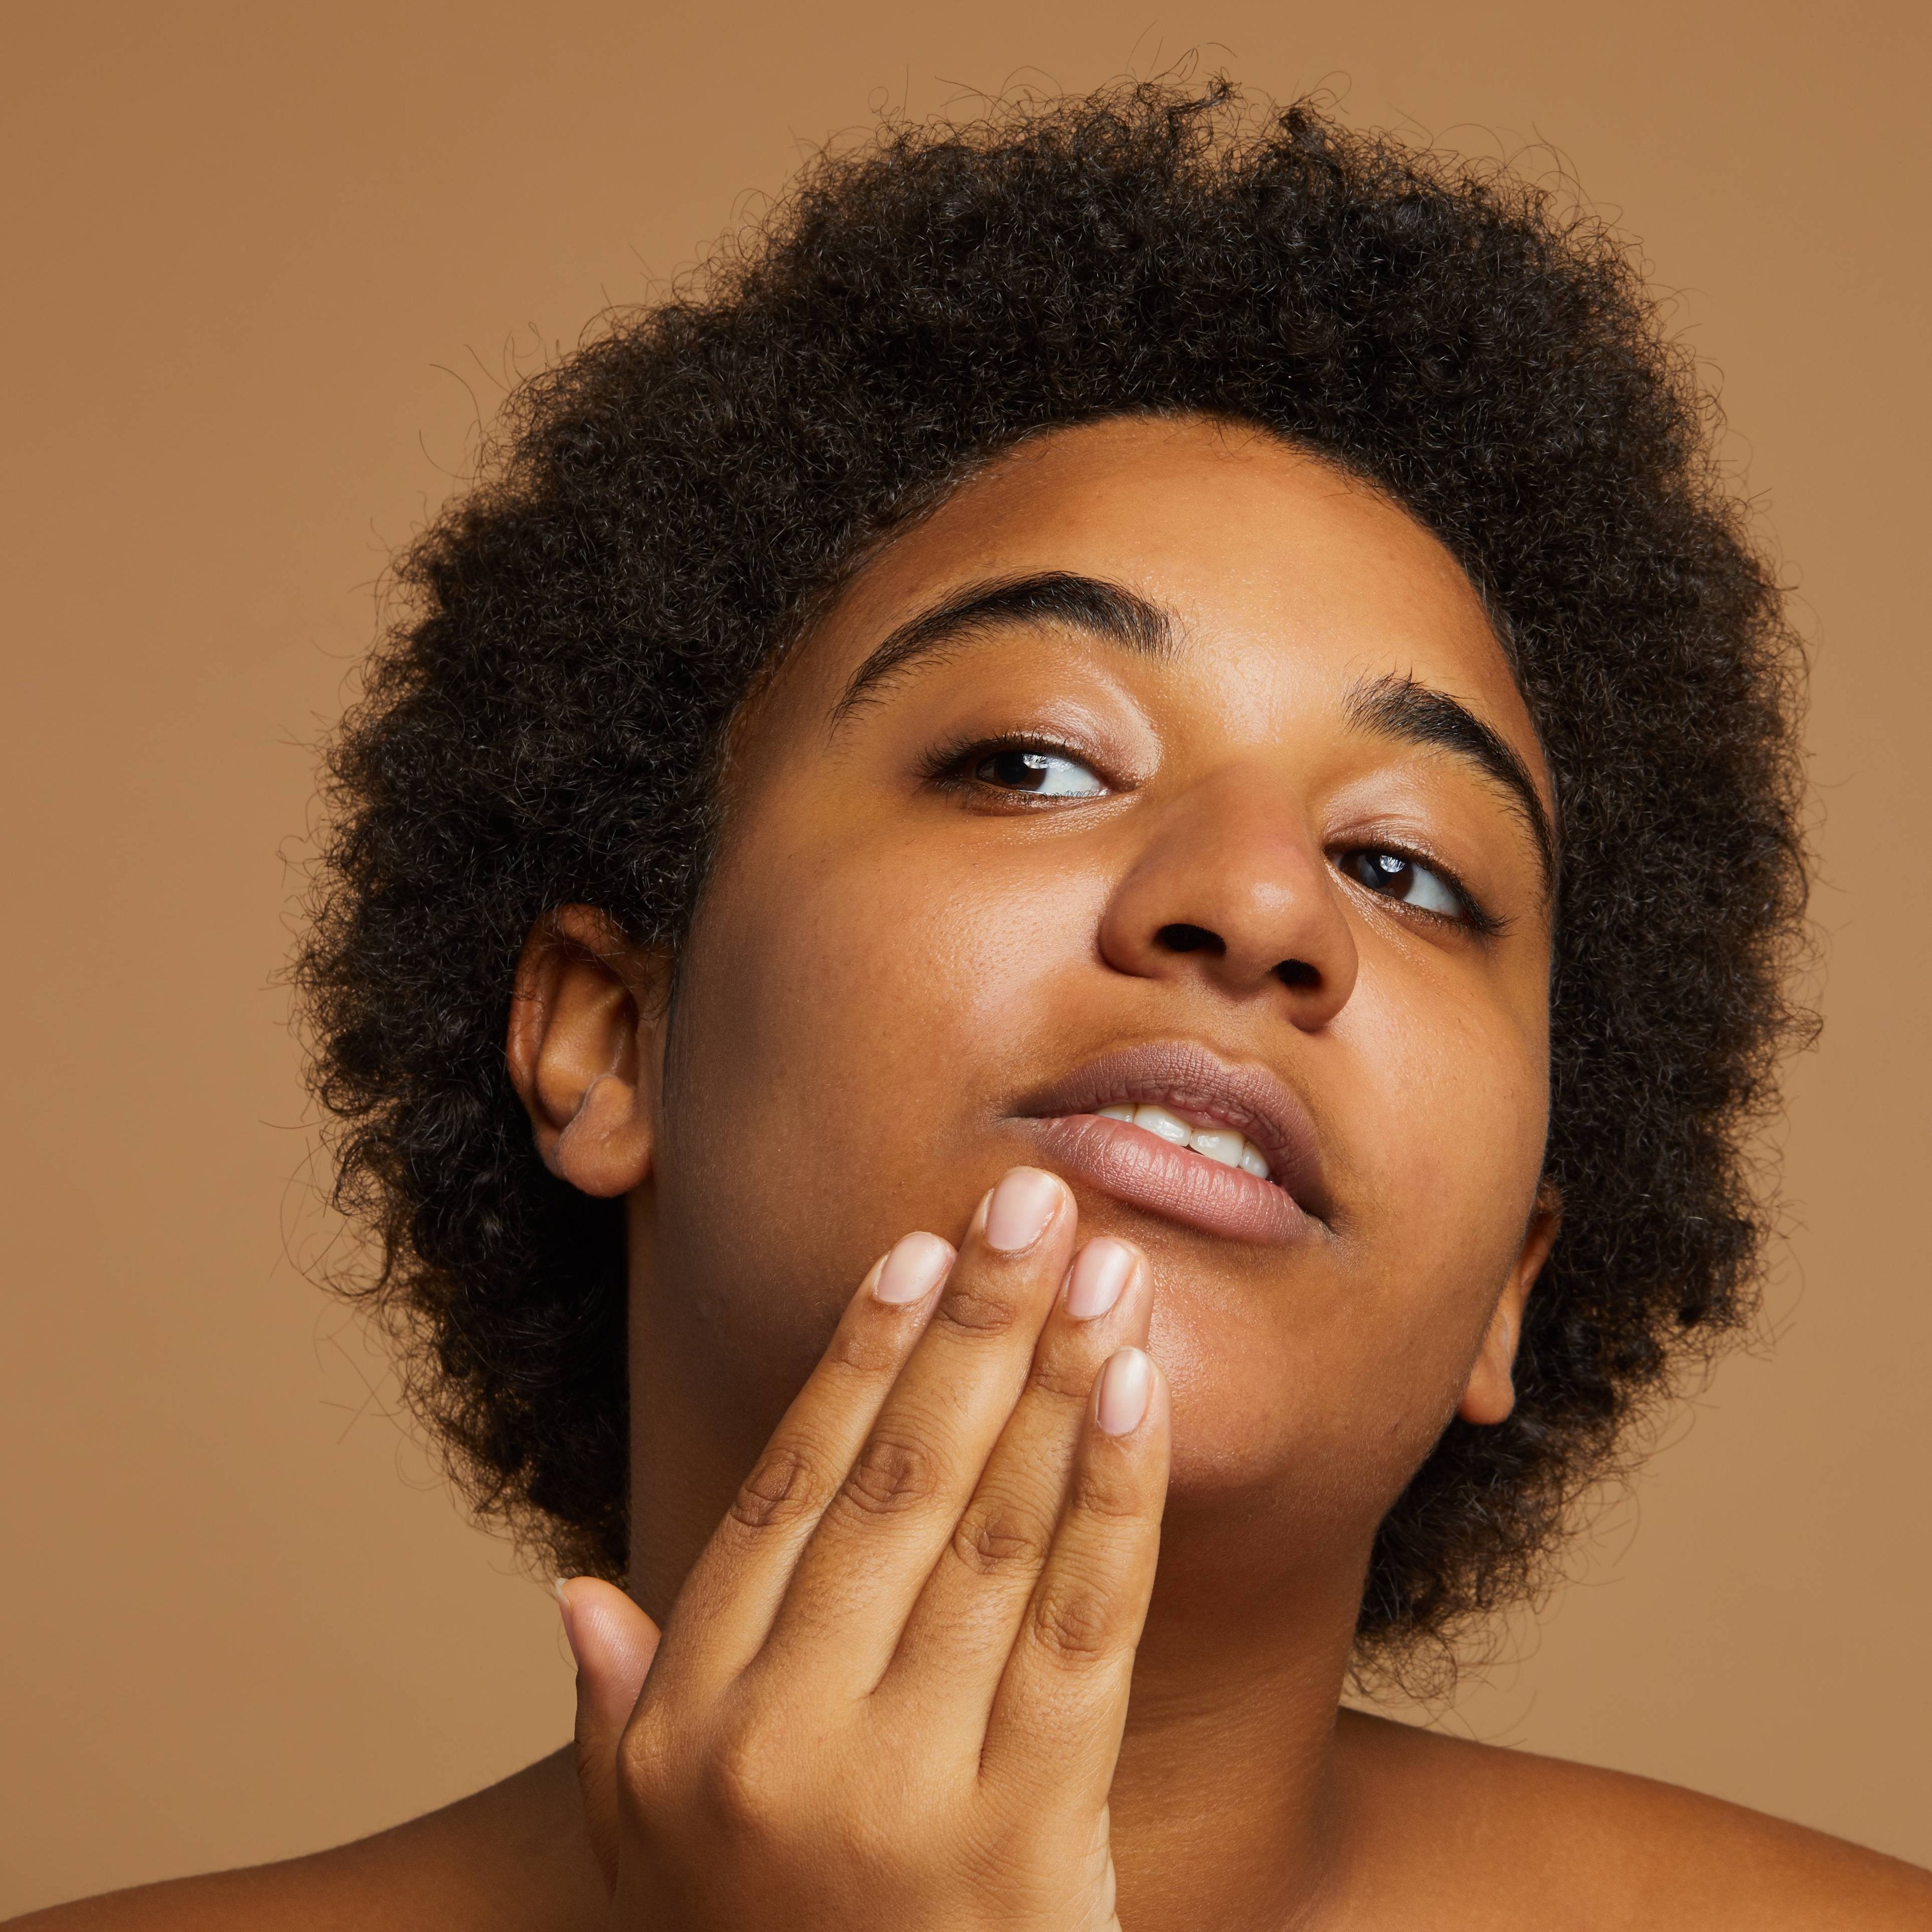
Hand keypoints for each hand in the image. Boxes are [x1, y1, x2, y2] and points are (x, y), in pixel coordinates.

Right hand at [558, 1166, 1169, 1929]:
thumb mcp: (648, 1856)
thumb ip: (613, 1719)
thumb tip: (572, 1594)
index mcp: (695, 1720)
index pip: (789, 1493)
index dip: (857, 1361)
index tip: (913, 1252)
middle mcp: (789, 1738)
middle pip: (903, 1483)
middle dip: (974, 1325)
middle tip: (1030, 1199)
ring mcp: (909, 1788)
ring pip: (997, 1533)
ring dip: (1055, 1381)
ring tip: (1103, 1267)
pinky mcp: (1031, 1839)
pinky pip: (1081, 1631)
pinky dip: (1113, 1500)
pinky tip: (1136, 1395)